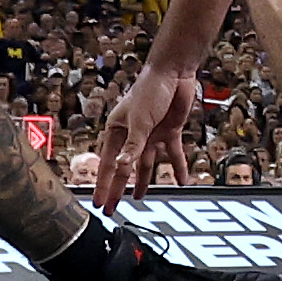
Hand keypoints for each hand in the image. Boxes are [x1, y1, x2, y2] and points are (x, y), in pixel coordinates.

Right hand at [95, 67, 198, 215]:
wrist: (174, 72)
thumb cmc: (149, 90)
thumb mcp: (140, 121)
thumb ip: (133, 146)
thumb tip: (122, 166)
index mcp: (117, 130)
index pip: (109, 164)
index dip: (104, 185)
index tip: (100, 202)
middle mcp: (132, 135)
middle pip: (125, 167)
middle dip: (119, 188)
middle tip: (113, 207)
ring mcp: (151, 134)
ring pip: (146, 163)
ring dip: (145, 180)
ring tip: (140, 196)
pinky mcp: (168, 132)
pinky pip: (172, 154)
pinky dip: (177, 168)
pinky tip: (181, 181)